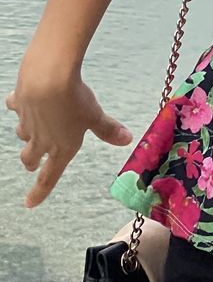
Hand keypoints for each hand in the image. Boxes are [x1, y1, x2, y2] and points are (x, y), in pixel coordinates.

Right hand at [5, 56, 132, 207]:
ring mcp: (27, 121)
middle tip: (32, 165)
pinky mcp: (19, 102)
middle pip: (29, 158)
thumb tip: (127, 140)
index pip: (48, 177)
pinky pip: (16, 107)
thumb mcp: (95, 116)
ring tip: (33, 130)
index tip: (30, 203)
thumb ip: (108, 130)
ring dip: (26, 135)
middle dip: (31, 162)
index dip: (40, 192)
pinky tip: (22, 99)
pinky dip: (18, 105)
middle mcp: (40, 139)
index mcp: (60, 148)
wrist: (48, 78)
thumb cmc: (74, 101)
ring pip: (22, 134)